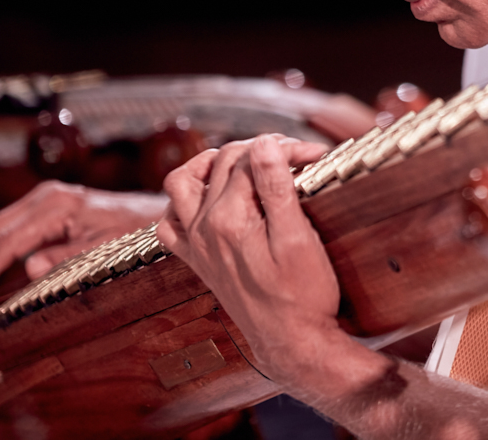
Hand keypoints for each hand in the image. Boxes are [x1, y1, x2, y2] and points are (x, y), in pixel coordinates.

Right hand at [0, 180, 166, 306]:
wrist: (151, 209)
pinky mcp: (40, 207)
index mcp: (57, 206)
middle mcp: (43, 197)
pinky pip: (1, 227)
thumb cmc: (133, 230)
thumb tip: (30, 268)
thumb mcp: (105, 247)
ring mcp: (40, 200)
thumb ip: (67, 257)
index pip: (8, 241)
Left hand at [156, 134, 332, 382]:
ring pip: (182, 182)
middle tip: (295, 156)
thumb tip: (265, 143)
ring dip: (208, 164)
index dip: (287, 148)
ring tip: (241, 162)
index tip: (317, 153)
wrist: (291, 343)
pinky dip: (183, 203)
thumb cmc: (303, 294)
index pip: (253, 158)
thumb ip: (276, 187)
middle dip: (260, 149)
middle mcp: (204, 228)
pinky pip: (171, 223)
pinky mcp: (197, 260)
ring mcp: (196, 244)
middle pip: (223, 162)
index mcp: (230, 218)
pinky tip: (209, 199)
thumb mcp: (297, 238)